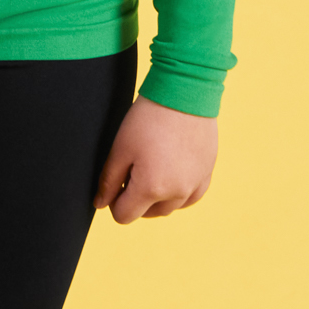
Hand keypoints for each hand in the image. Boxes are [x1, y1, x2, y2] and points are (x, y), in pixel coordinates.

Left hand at [94, 96, 217, 224]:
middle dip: (136, 199)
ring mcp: (195, 184)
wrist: (184, 92)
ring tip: (152, 170)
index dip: (114, 202)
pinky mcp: (208, 172)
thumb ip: (109, 181)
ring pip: (170, 207)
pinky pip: (191, 197)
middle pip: (148, 213)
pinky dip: (179, 193)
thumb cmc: (148, 119)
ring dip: (158, 198)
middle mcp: (176, 193)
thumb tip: (101, 204)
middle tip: (133, 170)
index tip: (115, 182)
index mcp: (151, 188)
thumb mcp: (120, 149)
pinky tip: (171, 176)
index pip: (124, 216)